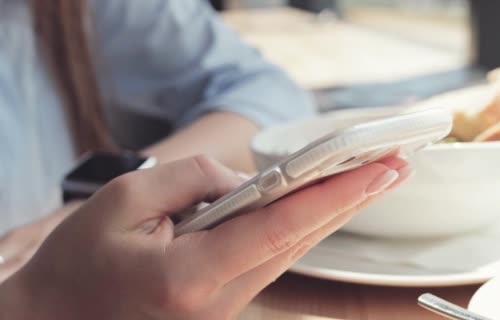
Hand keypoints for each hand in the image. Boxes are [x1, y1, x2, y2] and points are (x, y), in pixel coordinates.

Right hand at [0, 155, 408, 319]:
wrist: (58, 317)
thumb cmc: (81, 262)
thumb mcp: (124, 200)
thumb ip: (192, 180)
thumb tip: (243, 182)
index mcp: (190, 276)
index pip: (279, 229)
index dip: (333, 196)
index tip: (376, 172)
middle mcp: (218, 301)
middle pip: (300, 243)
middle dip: (350, 201)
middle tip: (393, 167)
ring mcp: (224, 310)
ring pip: (292, 254)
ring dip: (332, 214)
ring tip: (368, 179)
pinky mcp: (223, 306)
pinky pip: (271, 262)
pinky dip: (301, 230)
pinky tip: (323, 207)